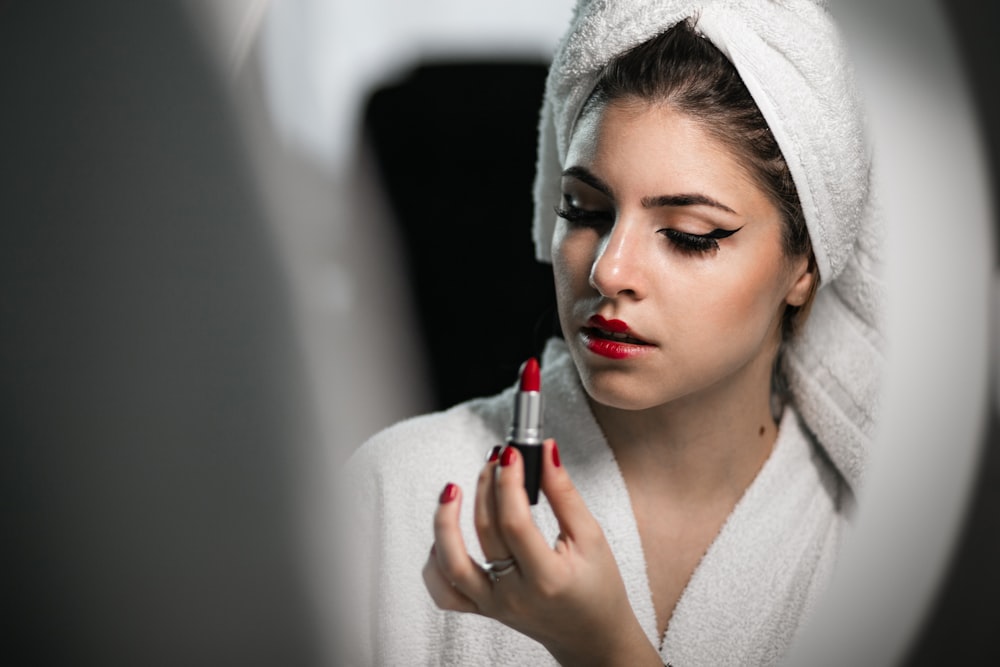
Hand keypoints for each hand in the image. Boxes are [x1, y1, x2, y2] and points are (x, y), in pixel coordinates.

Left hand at [422, 439, 661, 666]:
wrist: (591, 635)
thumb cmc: (597, 587)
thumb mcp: (590, 536)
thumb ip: (564, 494)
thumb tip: (546, 452)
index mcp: (547, 578)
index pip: (515, 523)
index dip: (509, 483)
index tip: (511, 454)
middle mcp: (514, 595)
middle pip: (486, 533)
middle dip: (487, 487)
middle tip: (496, 459)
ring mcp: (493, 605)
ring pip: (451, 565)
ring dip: (445, 523)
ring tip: (452, 491)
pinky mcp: (482, 609)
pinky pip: (444, 592)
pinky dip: (434, 563)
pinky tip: (445, 536)